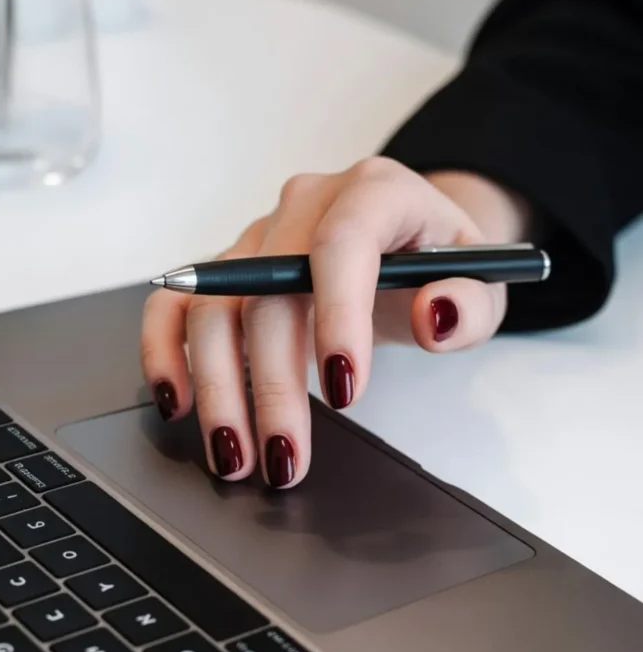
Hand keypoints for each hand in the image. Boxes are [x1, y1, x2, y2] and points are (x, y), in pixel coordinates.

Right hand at [141, 157, 528, 487]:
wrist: (409, 238)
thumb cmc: (442, 262)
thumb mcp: (484, 282)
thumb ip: (469, 304)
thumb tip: (434, 319)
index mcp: (375, 192)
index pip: (344, 244)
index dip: (338, 316)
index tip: (345, 392)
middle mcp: (307, 205)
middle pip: (268, 292)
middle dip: (272, 386)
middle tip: (284, 459)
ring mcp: (260, 237)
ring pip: (215, 306)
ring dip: (217, 387)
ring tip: (234, 456)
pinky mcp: (230, 268)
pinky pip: (180, 305)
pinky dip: (168, 351)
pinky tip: (177, 402)